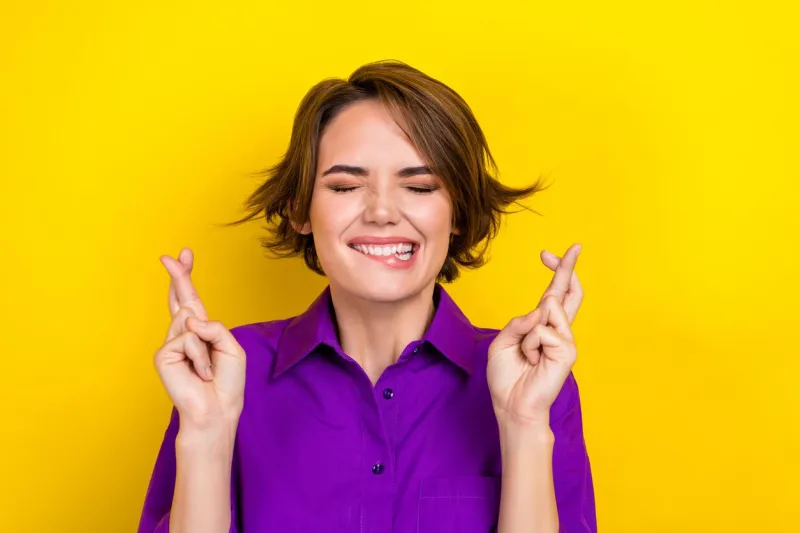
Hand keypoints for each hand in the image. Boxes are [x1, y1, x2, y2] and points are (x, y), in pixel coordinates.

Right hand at [154, 248, 245, 429]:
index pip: (191, 299)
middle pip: (179, 298)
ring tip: (207, 368)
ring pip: (189, 321)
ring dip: (206, 346)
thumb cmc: (226, 382)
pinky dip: (199, 356)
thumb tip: (189, 318)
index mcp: (201, 330)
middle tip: (169, 256)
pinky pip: (187, 339)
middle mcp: (184, 334)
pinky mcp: (163, 355)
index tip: (183, 254)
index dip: (186, 277)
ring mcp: (171, 344)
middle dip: (178, 275)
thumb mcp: (232, 348)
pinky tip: (199, 373)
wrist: (217, 409)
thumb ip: (215, 327)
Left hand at [487, 243, 583, 426]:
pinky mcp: (568, 351)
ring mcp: (565, 340)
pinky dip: (530, 345)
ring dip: (528, 332)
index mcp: (543, 326)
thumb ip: (519, 322)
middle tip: (576, 247)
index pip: (553, 294)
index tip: (548, 254)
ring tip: (527, 354)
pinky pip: (542, 331)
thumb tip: (542, 310)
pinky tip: (533, 361)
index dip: (555, 272)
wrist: (512, 405)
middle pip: (569, 292)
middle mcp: (557, 330)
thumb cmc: (507, 376)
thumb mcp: (502, 342)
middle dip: (568, 267)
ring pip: (548, 308)